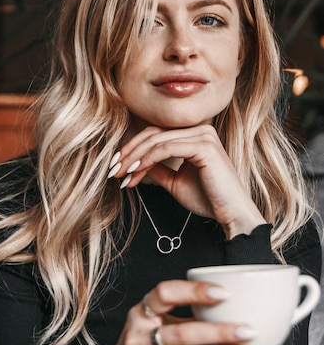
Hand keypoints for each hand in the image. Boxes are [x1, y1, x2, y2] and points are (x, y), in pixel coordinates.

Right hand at [88, 279, 261, 344]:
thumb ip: (182, 311)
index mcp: (140, 313)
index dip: (194, 291)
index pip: (164, 294)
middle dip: (219, 332)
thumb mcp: (153, 320)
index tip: (223, 293)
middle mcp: (139, 337)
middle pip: (183, 334)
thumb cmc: (144, 342)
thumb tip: (230, 302)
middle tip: (248, 329)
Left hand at [109, 124, 265, 238]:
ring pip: (157, 141)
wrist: (231, 213)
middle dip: (129, 152)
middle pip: (153, 134)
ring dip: (134, 158)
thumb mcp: (175, 182)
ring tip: (121, 174)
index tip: (116, 165)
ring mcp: (203, 136)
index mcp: (195, 135)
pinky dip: (147, 160)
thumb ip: (158, 169)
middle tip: (113, 169)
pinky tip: (135, 173)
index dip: (133, 148)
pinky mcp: (203, 146)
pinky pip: (166, 149)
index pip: (156, 134)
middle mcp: (201, 130)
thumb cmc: (208, 199)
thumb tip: (135, 165)